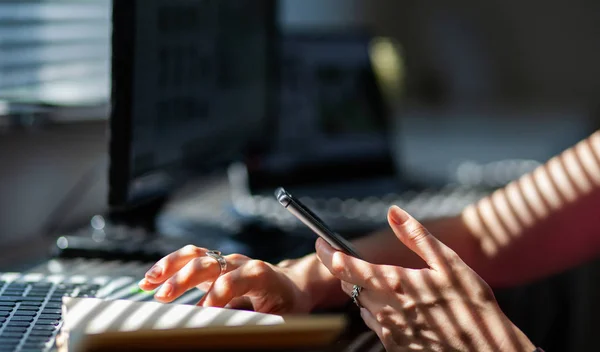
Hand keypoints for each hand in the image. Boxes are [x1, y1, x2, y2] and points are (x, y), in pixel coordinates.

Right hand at [138, 246, 313, 313]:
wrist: (292, 284)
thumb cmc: (286, 304)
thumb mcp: (279, 318)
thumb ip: (256, 322)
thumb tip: (231, 330)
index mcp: (261, 275)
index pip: (233, 280)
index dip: (216, 296)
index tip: (200, 313)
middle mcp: (241, 263)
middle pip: (210, 263)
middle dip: (185, 278)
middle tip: (165, 297)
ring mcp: (226, 260)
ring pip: (196, 255)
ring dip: (170, 266)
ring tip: (148, 281)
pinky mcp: (215, 262)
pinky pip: (190, 258)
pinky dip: (168, 266)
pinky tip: (149, 280)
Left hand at [316, 206, 535, 351]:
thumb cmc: (473, 308)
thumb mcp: (451, 265)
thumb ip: (417, 236)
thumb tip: (393, 212)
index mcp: (397, 284)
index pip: (347, 267)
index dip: (328, 253)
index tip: (320, 243)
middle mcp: (387, 310)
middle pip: (352, 287)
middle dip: (354, 274)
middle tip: (372, 268)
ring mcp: (389, 333)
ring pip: (364, 307)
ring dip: (372, 296)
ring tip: (405, 295)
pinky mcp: (394, 349)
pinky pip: (378, 327)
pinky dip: (385, 316)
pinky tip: (411, 315)